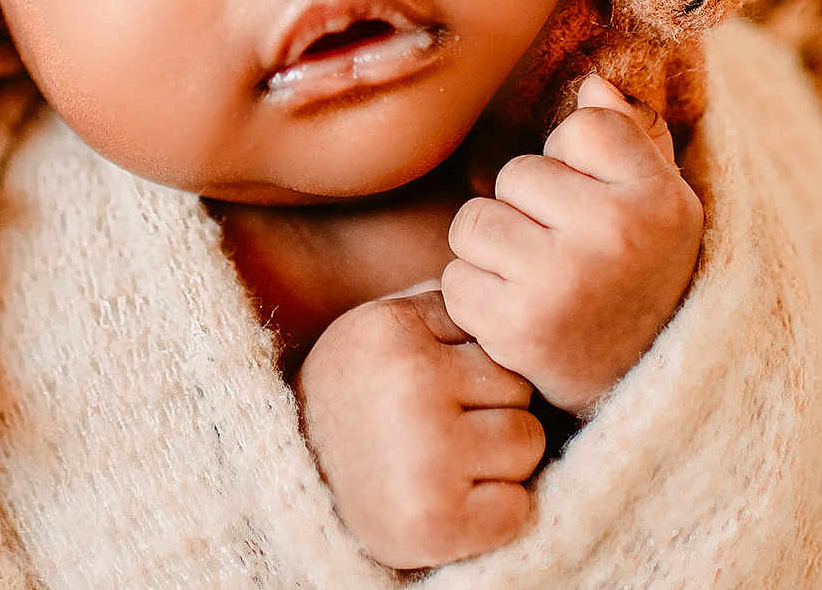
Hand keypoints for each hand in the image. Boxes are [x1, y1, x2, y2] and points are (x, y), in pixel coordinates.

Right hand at [292, 288, 544, 570]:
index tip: (439, 388)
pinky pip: (518, 507)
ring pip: (527, 442)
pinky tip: (455, 501)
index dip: (475, 367)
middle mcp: (410, 386)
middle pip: (519, 388)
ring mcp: (426, 456)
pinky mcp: (438, 521)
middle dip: (495, 409)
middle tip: (446, 429)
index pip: (493, 337)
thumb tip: (510, 301)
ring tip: (450, 462)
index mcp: (393, 329)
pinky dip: (497, 512)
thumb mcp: (378, 332)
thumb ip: (439, 309)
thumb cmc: (354, 397)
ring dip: (501, 459)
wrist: (294, 484)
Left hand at [442, 74, 703, 416]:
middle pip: (515, 174)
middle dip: (527, 210)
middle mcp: (614, 234)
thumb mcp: (661, 207)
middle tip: (566, 254)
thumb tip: (592, 82)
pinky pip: (455, 278)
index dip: (577, 162)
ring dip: (493, 250)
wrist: (643, 391)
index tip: (600, 205)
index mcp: (659, 198)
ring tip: (537, 281)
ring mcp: (563, 280)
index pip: (584, 126)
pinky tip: (516, 313)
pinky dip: (474, 296)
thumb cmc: (643, 278)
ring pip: (474, 221)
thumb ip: (629, 138)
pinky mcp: (517, 326)